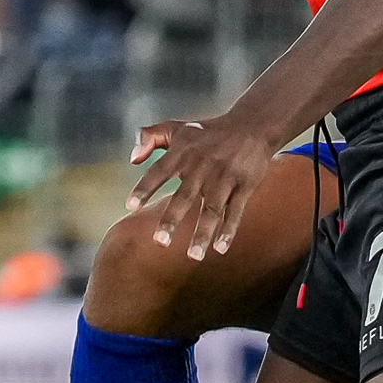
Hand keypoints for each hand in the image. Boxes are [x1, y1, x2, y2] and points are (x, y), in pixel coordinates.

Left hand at [126, 115, 278, 260]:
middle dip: (172, 219)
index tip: (130, 207)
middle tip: (160, 242)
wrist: (252, 126)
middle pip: (185, 196)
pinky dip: (229, 230)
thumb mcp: (177, 128)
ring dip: (203, 233)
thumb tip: (132, 160)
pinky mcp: (245, 185)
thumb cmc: (208, 132)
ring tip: (193, 256)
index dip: (145, 188)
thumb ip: (150, 137)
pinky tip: (220, 248)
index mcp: (183, 153)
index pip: (159, 171)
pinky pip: (236, 211)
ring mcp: (225, 177)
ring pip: (212, 210)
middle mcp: (202, 166)